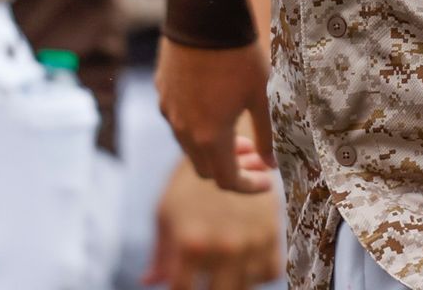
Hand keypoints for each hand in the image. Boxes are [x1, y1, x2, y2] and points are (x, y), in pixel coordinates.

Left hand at [145, 153, 283, 288]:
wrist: (232, 146)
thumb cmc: (191, 180)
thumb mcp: (168, 210)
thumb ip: (160, 251)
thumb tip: (148, 281)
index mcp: (192, 242)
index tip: (182, 285)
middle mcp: (224, 247)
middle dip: (207, 288)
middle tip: (203, 279)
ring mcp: (252, 245)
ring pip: (245, 287)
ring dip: (234, 281)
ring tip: (222, 268)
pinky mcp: (274, 237)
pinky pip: (269, 273)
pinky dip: (258, 272)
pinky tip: (244, 259)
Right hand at [156, 38, 273, 194]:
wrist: (203, 16)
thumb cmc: (238, 57)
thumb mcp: (262, 97)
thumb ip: (267, 136)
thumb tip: (272, 163)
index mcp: (209, 136)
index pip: (227, 180)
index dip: (249, 186)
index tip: (267, 179)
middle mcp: (183, 129)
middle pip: (206, 168)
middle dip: (233, 168)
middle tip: (255, 155)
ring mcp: (169, 110)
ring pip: (190, 146)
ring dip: (214, 148)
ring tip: (237, 132)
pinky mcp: (162, 91)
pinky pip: (179, 122)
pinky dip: (198, 128)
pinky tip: (215, 107)